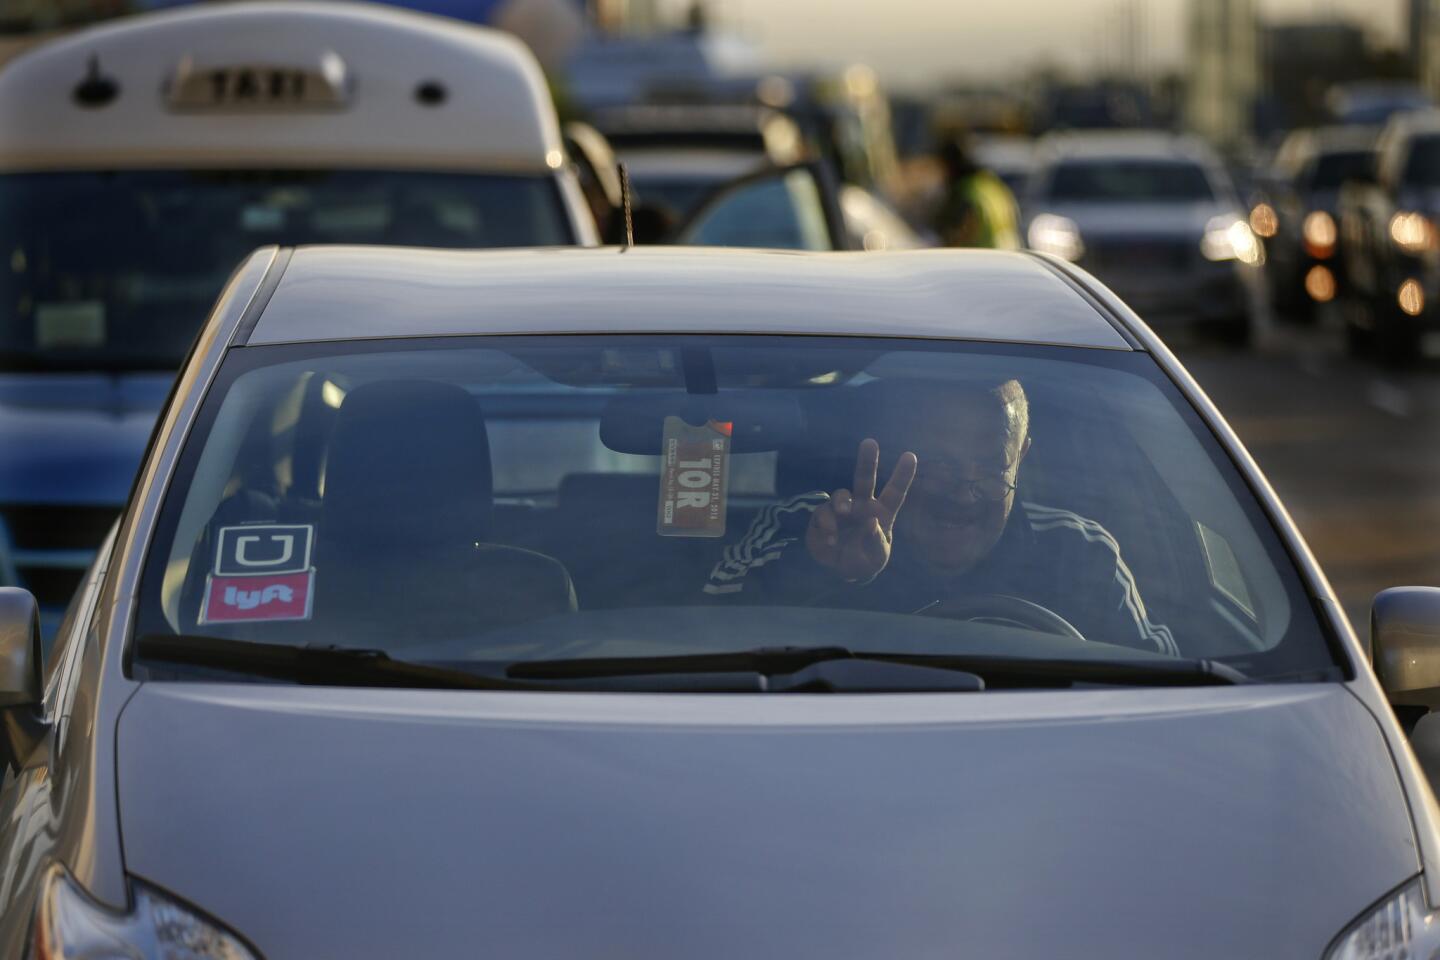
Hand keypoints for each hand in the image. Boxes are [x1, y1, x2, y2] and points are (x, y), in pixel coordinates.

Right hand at [805, 438, 917, 582]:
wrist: (841, 571)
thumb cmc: (864, 560)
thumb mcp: (876, 557)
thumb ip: (875, 541)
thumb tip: (871, 521)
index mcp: (881, 513)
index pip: (895, 493)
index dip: (902, 475)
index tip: (910, 456)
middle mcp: (861, 506)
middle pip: (864, 479)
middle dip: (867, 461)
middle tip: (870, 442)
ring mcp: (841, 510)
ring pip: (840, 494)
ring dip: (841, 501)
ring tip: (843, 513)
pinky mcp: (823, 518)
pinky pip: (822, 514)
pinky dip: (827, 525)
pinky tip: (831, 540)